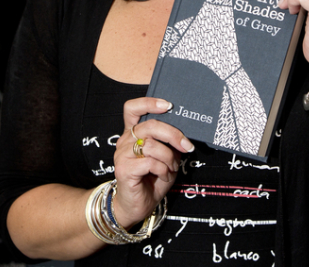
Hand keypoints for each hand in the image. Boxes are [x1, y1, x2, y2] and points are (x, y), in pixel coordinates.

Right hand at [112, 97, 192, 227]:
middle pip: (150, 125)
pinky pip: (150, 162)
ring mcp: (122, 154)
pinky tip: (163, 175)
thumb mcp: (166, 158)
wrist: (137, 206)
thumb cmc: (152, 180)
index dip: (149, 103)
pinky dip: (163, 169)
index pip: (132, 108)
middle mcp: (125, 140)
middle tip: (186, 146)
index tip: (168, 105)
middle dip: (173, 134)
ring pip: (152, 144)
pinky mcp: (124, 168)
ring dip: (169, 158)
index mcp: (133, 133)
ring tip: (171, 168)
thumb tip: (184, 135)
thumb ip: (169, 144)